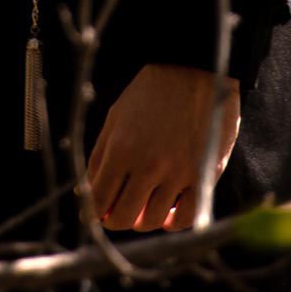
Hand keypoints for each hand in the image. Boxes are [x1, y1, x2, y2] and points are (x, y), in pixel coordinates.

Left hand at [85, 63, 240, 233]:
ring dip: (144, 218)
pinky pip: (185, 219)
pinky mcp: (204, 176)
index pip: (99, 202)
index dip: (93, 214)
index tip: (96, 214)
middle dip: (116, 218)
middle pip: (124, 218)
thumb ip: (99, 158)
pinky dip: (173, 222)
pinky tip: (168, 210)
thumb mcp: (116, 117)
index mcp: (122, 149)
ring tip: (144, 205)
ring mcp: (178, 172)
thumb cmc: (151, 91)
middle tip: (119, 209)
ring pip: (152, 221)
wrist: (194, 70)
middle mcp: (149, 165)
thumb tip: (86, 194)